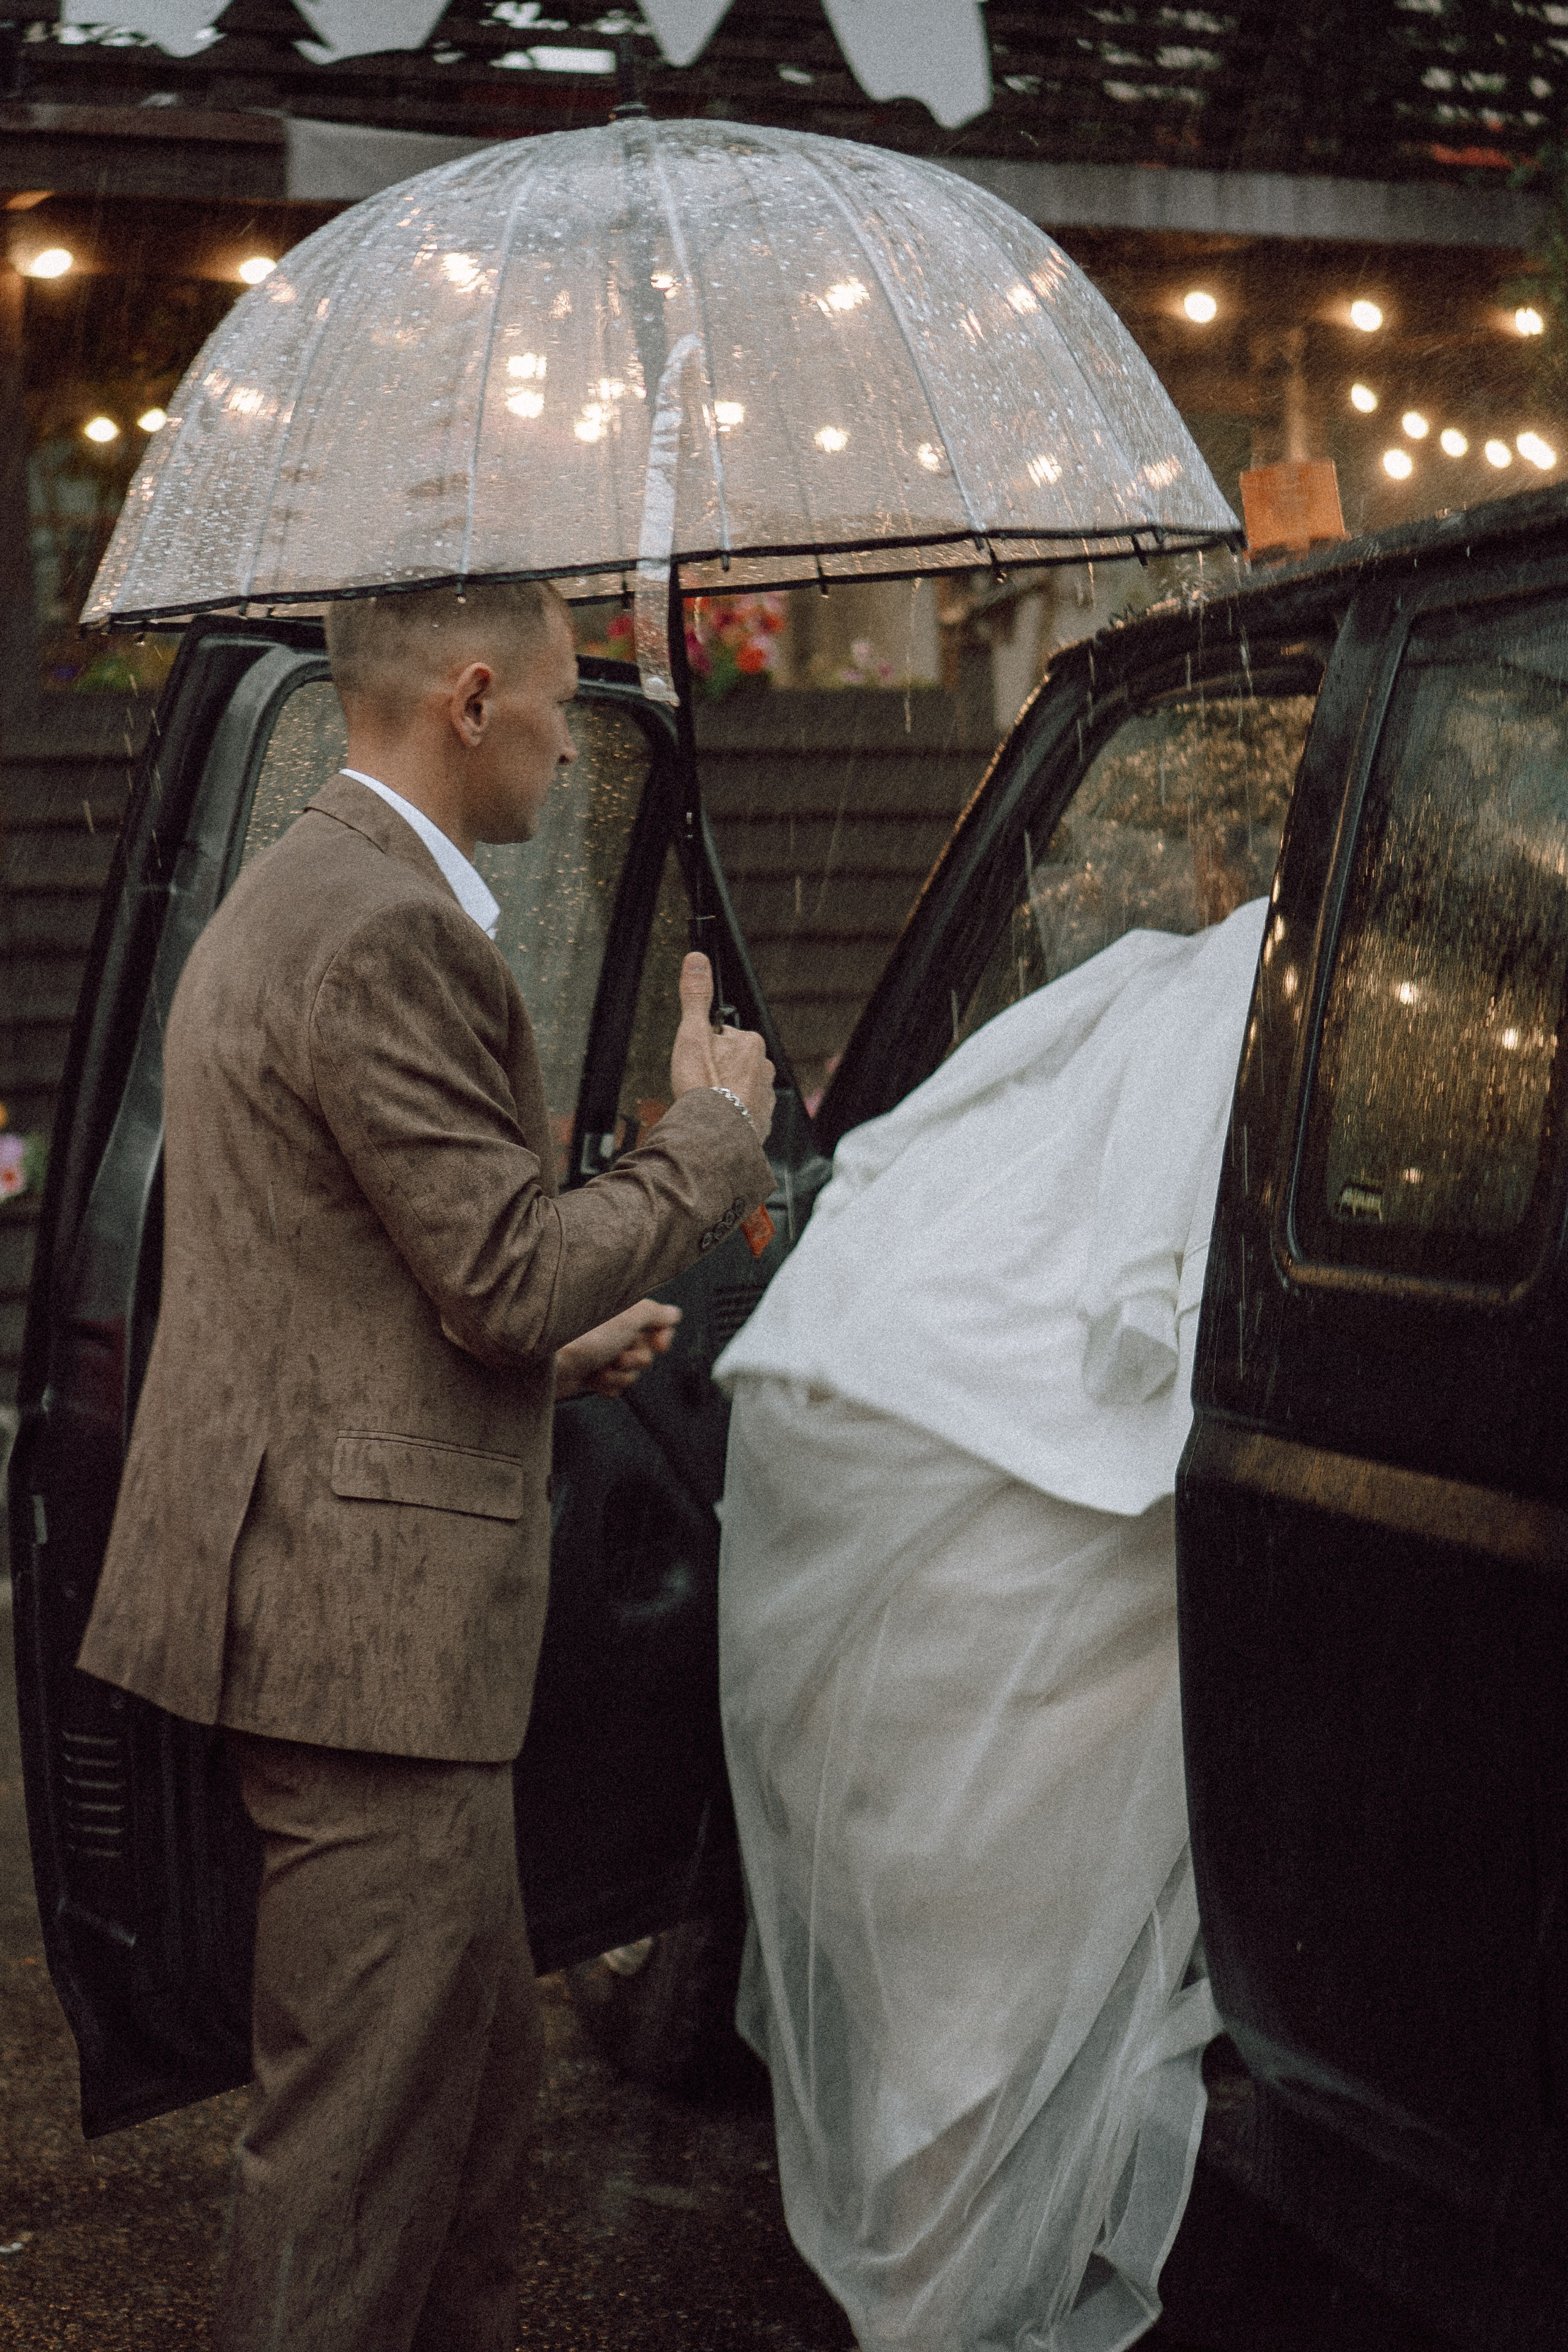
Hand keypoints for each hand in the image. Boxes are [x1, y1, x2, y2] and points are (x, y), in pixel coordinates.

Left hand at [555, 1300, 681, 1400]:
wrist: (546, 1363)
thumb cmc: (582, 1336)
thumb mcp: (628, 1316)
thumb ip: (655, 1313)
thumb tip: (675, 1313)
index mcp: (620, 1310)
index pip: (656, 1322)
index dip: (662, 1336)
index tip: (661, 1345)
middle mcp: (611, 1330)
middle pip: (646, 1350)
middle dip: (635, 1358)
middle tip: (618, 1355)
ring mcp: (600, 1353)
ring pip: (631, 1372)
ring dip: (618, 1374)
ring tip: (599, 1368)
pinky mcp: (590, 1374)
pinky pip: (614, 1387)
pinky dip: (606, 1385)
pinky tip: (591, 1379)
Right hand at [669, 953, 775, 1141]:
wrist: (714, 1135)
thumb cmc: (703, 1086)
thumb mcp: (692, 1034)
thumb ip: (696, 997)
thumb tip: (697, 959)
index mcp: (750, 1043)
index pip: (723, 1038)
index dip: (705, 1050)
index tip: (696, 1063)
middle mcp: (765, 1067)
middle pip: (732, 1063)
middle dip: (716, 1072)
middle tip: (699, 1085)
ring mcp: (765, 1096)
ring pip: (738, 1087)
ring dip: (723, 1094)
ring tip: (707, 1104)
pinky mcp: (763, 1122)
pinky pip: (744, 1112)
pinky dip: (731, 1115)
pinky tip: (717, 1120)